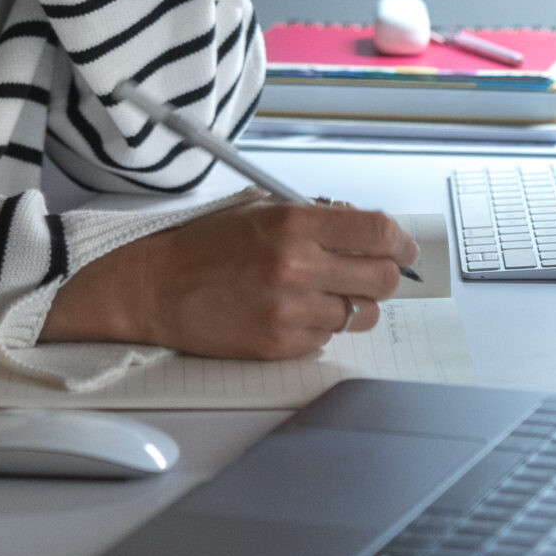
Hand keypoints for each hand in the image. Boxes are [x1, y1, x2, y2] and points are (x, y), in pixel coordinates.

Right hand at [40, 198, 419, 358]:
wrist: (153, 289)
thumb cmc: (201, 247)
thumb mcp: (257, 209)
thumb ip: (313, 216)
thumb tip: (362, 227)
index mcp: (293, 224)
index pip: (378, 232)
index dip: (400, 242)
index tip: (402, 248)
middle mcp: (297, 267)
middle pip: (381, 279)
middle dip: (382, 275)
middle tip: (366, 272)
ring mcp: (290, 311)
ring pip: (360, 315)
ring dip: (350, 304)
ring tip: (319, 293)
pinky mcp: (280, 345)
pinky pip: (327, 340)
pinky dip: (318, 327)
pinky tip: (290, 312)